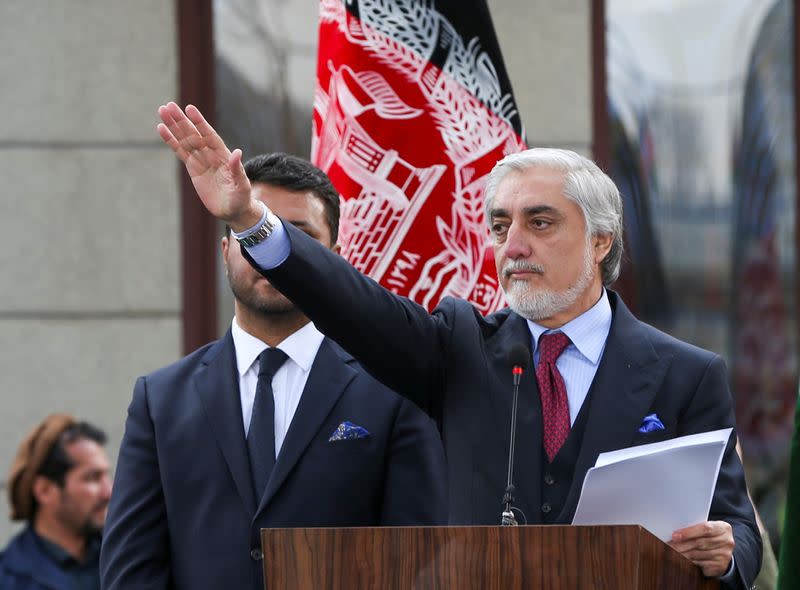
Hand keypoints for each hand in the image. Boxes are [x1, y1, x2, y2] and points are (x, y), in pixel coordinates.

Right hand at [157, 102, 260, 230]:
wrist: (234, 210)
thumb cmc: (241, 198)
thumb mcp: (242, 185)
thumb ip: (237, 170)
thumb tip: (238, 152)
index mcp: (224, 155)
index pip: (209, 136)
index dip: (199, 123)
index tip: (189, 108)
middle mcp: (212, 154)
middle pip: (194, 134)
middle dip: (181, 120)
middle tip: (168, 106)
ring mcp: (202, 160)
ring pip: (185, 140)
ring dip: (174, 126)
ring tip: (162, 111)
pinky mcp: (193, 169)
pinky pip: (181, 152)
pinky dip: (171, 142)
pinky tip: (162, 129)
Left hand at [669, 521, 734, 577]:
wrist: (724, 551)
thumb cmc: (710, 536)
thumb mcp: (707, 528)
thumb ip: (696, 528)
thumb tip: (675, 533)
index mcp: (723, 528)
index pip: (705, 529)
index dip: (689, 532)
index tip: (674, 535)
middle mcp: (727, 542)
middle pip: (700, 543)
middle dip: (681, 544)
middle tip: (668, 545)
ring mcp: (724, 556)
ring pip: (698, 555)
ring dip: (682, 554)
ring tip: (670, 552)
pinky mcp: (719, 567)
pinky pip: (700, 564)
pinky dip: (688, 562)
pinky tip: (679, 560)